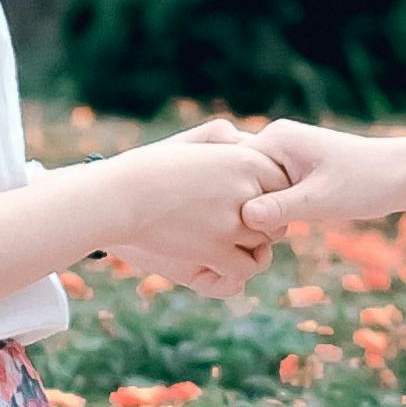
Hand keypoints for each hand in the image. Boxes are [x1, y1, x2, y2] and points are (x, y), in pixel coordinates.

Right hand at [93, 124, 292, 296]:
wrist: (122, 195)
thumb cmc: (152, 167)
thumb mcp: (190, 143)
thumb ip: (221, 138)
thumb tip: (243, 140)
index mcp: (245, 160)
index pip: (284, 181)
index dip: (271, 194)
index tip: (252, 200)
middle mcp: (247, 189)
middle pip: (280, 213)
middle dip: (266, 221)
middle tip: (243, 224)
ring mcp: (234, 222)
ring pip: (265, 242)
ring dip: (252, 245)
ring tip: (230, 242)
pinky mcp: (216, 249)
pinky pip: (247, 266)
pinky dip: (238, 267)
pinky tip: (220, 261)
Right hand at [233, 120, 405, 241]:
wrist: (402, 174)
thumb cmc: (366, 183)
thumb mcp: (321, 200)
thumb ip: (281, 207)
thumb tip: (245, 218)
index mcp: (276, 138)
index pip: (229, 168)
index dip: (228, 200)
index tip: (234, 227)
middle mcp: (275, 141)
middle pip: (236, 178)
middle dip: (236, 205)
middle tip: (237, 234)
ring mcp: (283, 155)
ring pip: (250, 187)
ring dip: (251, 210)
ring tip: (252, 234)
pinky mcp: (293, 170)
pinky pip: (266, 191)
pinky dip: (266, 210)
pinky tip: (268, 232)